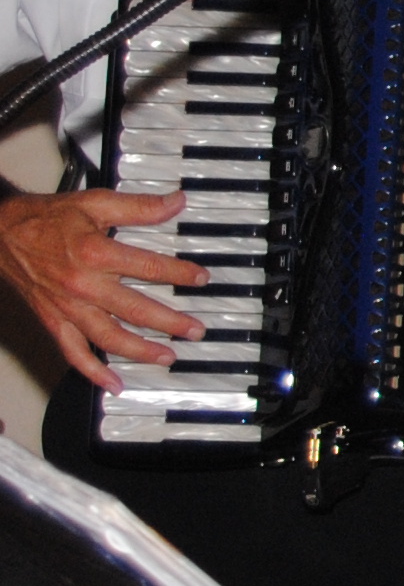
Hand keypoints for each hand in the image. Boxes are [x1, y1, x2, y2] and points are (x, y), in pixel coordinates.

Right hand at [0, 188, 209, 389]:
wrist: (1, 233)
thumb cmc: (47, 219)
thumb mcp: (95, 203)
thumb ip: (138, 206)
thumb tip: (177, 202)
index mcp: (95, 254)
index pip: (150, 268)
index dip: (181, 273)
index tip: (201, 279)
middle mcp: (82, 285)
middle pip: (135, 309)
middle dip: (171, 322)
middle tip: (196, 330)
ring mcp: (68, 307)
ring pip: (109, 337)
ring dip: (141, 351)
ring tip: (168, 356)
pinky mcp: (53, 321)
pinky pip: (74, 353)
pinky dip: (93, 372)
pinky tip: (114, 383)